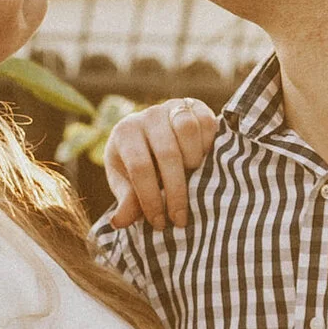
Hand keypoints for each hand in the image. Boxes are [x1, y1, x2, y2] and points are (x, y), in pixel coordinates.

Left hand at [102, 97, 220, 232]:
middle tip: (179, 218)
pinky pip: (207, 122)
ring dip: (194, 160)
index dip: (150, 198)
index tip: (159, 223)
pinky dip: (208, 144)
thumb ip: (126, 201)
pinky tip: (203, 162)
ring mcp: (172, 107)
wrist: (153, 138)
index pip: (140, 167)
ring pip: (187, 129)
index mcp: (125, 133)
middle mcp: (148, 115)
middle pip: (167, 153)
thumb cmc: (136, 166)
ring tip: (192, 179)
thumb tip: (119, 222)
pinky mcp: (195, 105)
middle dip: (176, 191)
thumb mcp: (126, 184)